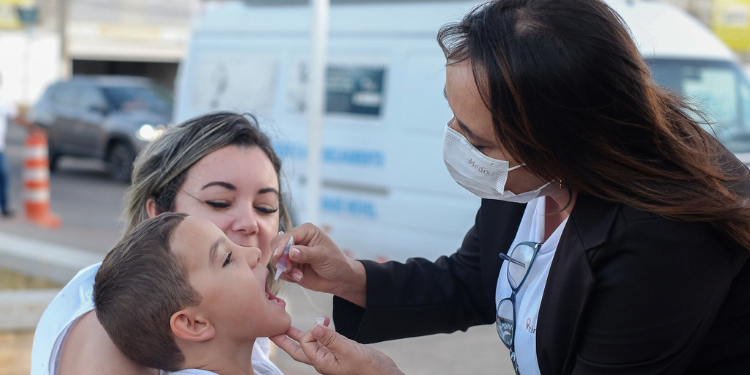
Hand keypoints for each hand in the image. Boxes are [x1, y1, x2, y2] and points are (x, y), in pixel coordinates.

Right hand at [271, 223, 365, 305]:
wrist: (339, 279)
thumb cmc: (335, 262)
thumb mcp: (323, 256)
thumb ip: (306, 253)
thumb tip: (291, 251)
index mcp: (306, 231)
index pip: (288, 235)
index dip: (281, 245)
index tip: (278, 255)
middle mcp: (297, 240)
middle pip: (276, 244)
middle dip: (279, 257)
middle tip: (288, 268)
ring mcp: (292, 254)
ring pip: (276, 259)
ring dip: (285, 269)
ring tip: (298, 276)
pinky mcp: (291, 266)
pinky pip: (281, 271)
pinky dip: (288, 276)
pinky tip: (300, 278)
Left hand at [271, 323, 402, 374]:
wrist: (383, 374)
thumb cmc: (367, 368)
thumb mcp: (348, 351)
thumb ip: (330, 338)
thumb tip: (314, 327)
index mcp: (321, 363)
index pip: (306, 344)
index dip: (309, 332)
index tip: (320, 325)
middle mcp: (323, 360)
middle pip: (298, 350)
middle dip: (284, 340)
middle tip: (272, 331)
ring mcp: (331, 357)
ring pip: (310, 345)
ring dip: (299, 335)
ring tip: (288, 327)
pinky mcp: (339, 352)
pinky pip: (324, 342)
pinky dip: (320, 333)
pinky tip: (322, 324)